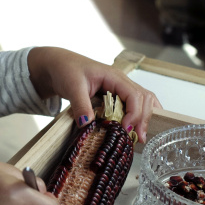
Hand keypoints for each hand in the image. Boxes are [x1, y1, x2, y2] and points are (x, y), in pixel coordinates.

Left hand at [27, 47, 161, 141]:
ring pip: (143, 100)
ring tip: (141, 137)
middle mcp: (121, 81)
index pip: (134, 94)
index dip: (134, 113)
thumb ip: (80, 104)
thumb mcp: (72, 87)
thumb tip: (87, 124)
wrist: (59, 65)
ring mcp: (121, 88)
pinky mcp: (117, 95)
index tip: (126, 129)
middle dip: (143, 118)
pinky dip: (140, 115)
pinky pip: (135, 103)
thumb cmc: (66, 70)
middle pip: (144, 98)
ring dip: (145, 117)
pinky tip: (138, 128)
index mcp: (114, 76)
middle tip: (139, 138)